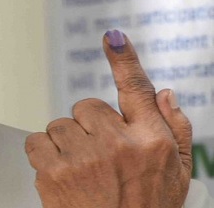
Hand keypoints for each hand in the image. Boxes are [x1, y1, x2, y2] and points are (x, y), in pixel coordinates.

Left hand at [25, 30, 192, 207]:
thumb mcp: (177, 176)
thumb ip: (175, 130)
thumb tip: (164, 92)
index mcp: (152, 142)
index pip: (136, 90)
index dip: (124, 59)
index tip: (112, 36)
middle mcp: (119, 144)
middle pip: (86, 107)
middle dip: (89, 129)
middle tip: (99, 160)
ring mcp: (84, 158)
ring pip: (59, 125)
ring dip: (65, 145)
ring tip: (82, 174)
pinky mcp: (53, 172)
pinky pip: (36, 142)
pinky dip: (42, 157)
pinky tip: (60, 177)